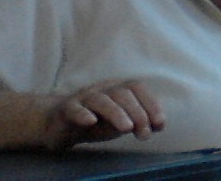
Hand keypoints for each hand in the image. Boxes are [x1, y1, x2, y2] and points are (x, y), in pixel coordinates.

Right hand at [44, 79, 164, 149]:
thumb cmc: (98, 120)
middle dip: (137, 113)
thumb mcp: (121, 121)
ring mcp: (84, 98)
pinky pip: (74, 109)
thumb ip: (139, 121)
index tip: (160, 124)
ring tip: (127, 128)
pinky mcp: (66, 110)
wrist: (60, 124)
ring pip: (101, 100)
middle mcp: (102, 89)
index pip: (137, 88)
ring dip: (116, 113)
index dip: (151, 104)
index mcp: (118, 88)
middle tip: (144, 134)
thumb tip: (159, 125)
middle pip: (122, 93)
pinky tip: (91, 122)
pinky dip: (83, 114)